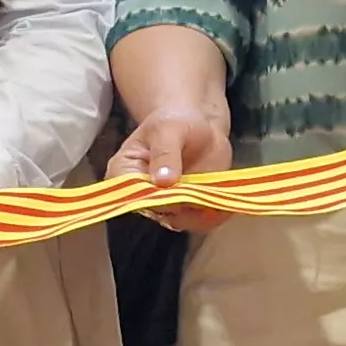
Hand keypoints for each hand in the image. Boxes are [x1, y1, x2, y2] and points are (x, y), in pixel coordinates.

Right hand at [108, 107, 236, 233]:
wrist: (200, 129)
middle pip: (155, 211)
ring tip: (212, 187)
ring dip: (199, 210)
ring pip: (179, 221)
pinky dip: (213, 214)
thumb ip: (165, 152)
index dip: (148, 194)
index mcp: (124, 172)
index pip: (127, 194)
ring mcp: (165, 207)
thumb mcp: (168, 129)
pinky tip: (221, 199)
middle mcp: (140, 195)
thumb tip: (162, 182)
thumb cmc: (176, 122)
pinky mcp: (187, 213)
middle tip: (199, 184)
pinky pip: (199, 223)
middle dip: (180, 202)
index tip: (171, 183)